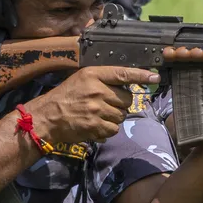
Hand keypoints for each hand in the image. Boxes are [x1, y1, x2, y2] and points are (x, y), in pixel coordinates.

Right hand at [24, 66, 160, 143]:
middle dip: (121, 103)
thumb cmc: (66, 96)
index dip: (141, 75)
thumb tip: (128, 83)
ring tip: (99, 115)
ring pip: (122, 115)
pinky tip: (96, 125)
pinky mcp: (96, 126)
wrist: (47, 117)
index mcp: (93, 74)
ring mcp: (97, 109)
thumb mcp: (82, 79)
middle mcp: (97, 90)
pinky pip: (114, 129)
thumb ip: (103, 79)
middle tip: (106, 104)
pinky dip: (108, 129)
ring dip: (114, 117)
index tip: (155, 76)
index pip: (123, 73)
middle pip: (127, 98)